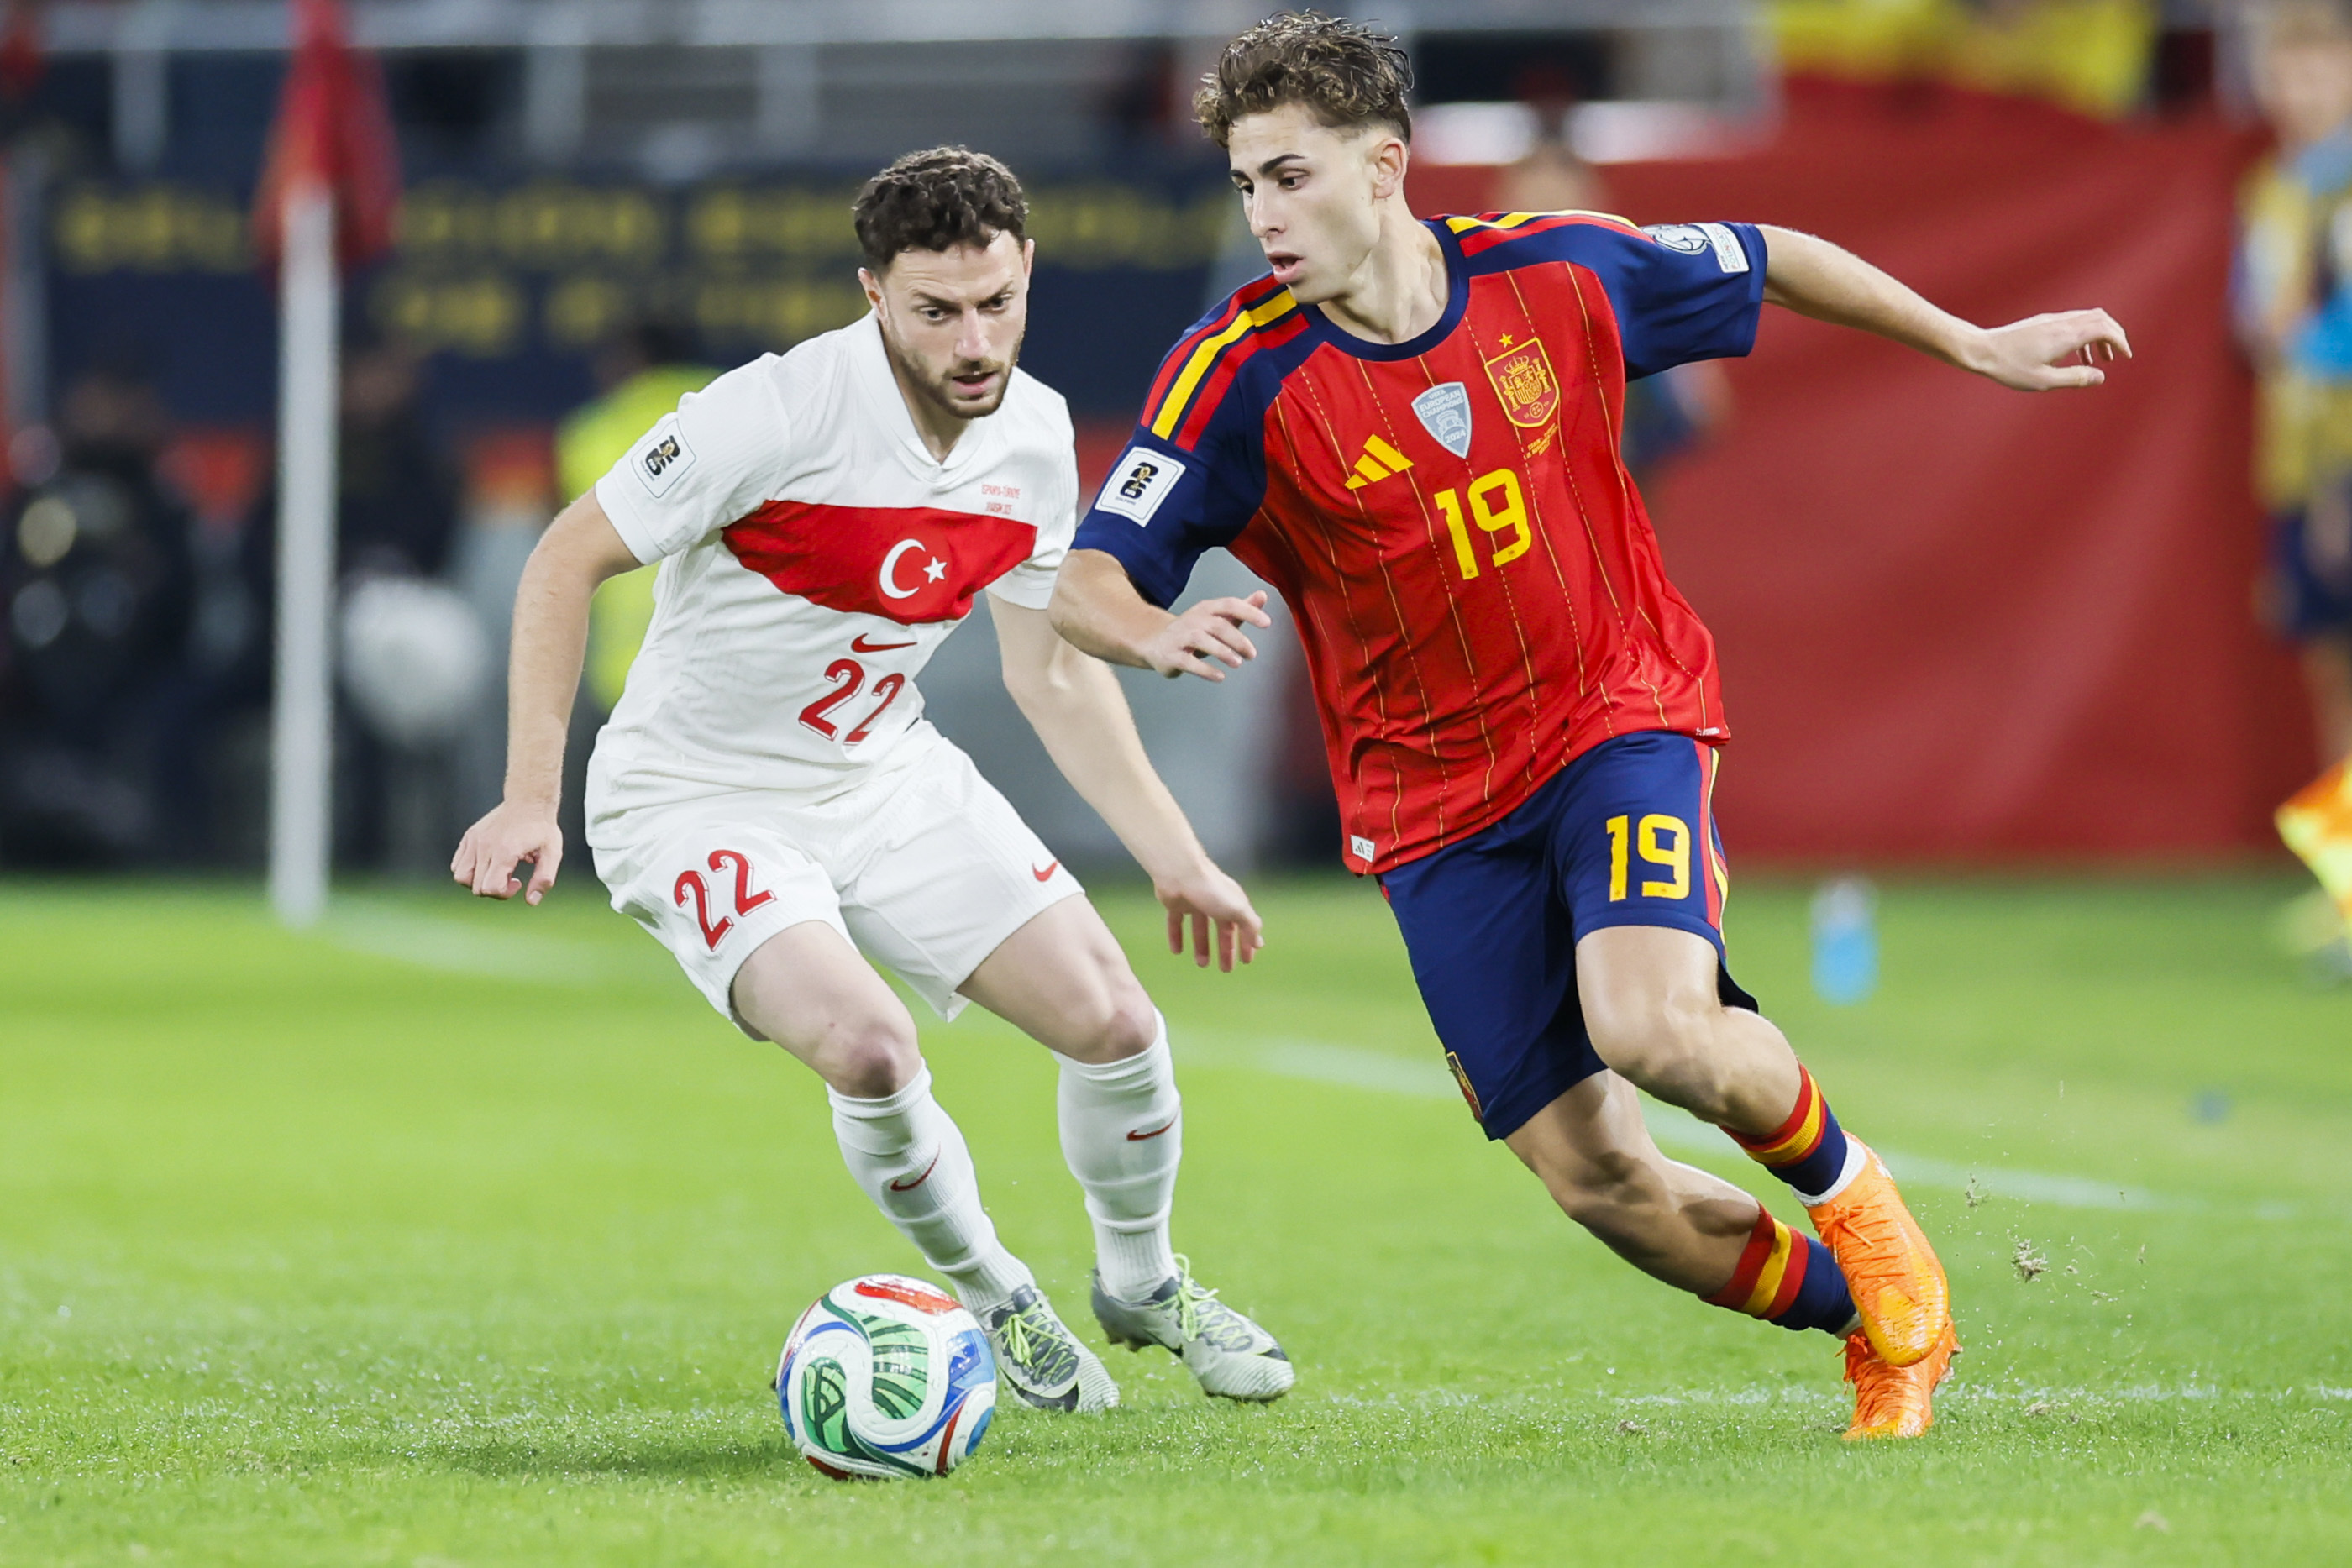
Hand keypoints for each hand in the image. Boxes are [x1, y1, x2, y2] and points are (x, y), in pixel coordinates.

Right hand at [452, 799, 562, 903]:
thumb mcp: (552, 853)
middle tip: (512, 875)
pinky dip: (469, 870)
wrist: (529, 800)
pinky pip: (458, 864)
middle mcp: (485, 847)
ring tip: (496, 871)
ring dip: (478, 882)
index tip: (518, 882)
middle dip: (495, 890)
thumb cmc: (542, 828)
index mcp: (504, 852)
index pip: (490, 888)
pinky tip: (488, 864)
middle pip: (477, 887)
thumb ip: (544, 879)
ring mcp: (474, 841)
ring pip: (461, 877)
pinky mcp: (469, 836)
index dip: (504, 893)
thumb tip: (531, 901)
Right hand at [1139, 591, 1272, 681]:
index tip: (1267, 623)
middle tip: (1252, 654)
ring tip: (1238, 662)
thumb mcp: (1216, 618)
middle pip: (1218, 625)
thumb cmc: (1192, 630)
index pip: (1229, 604)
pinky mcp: (1171, 656)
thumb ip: (1240, 609)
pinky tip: (1220, 676)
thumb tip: (1262, 595)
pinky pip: (1188, 662)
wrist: (1154, 641)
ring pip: (1202, 640)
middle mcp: (1193, 620)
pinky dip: (1205, 670)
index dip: (1249, 611)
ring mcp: (1180, 637)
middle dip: (1238, 639)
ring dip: (1223, 652)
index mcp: (1206, 609)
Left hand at [1155, 859, 1263, 971]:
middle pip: (1222, 930)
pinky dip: (1176, 936)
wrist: (1179, 872)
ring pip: (1200, 928)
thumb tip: (1259, 943)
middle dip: (1225, 950)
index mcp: (1232, 902)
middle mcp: (1215, 902)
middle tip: (1225, 969)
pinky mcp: (1176, 904)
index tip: (1246, 961)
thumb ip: (1250, 926)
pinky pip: (1176, 923)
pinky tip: (1176, 951)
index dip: (1246, 944)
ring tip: (1202, 964)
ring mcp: (1195, 902)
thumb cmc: (1210, 889)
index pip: (1243, 926)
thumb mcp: (1237, 909)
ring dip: (1202, 946)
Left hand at [1966, 309, 2131, 389]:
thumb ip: (2074, 378)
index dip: (2120, 340)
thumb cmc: (2009, 367)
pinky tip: (2076, 356)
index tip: (2126, 356)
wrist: (1982, 350)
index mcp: (2066, 335)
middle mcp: (2061, 323)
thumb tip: (2101, 377)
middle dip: (2114, 335)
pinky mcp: (2043, 323)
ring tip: (2100, 360)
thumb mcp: (2044, 380)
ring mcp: (2051, 320)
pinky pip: (2072, 323)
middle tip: (2118, 355)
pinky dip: (2083, 336)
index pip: (2104, 328)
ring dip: (2099, 337)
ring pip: (2087, 319)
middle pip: (2100, 318)